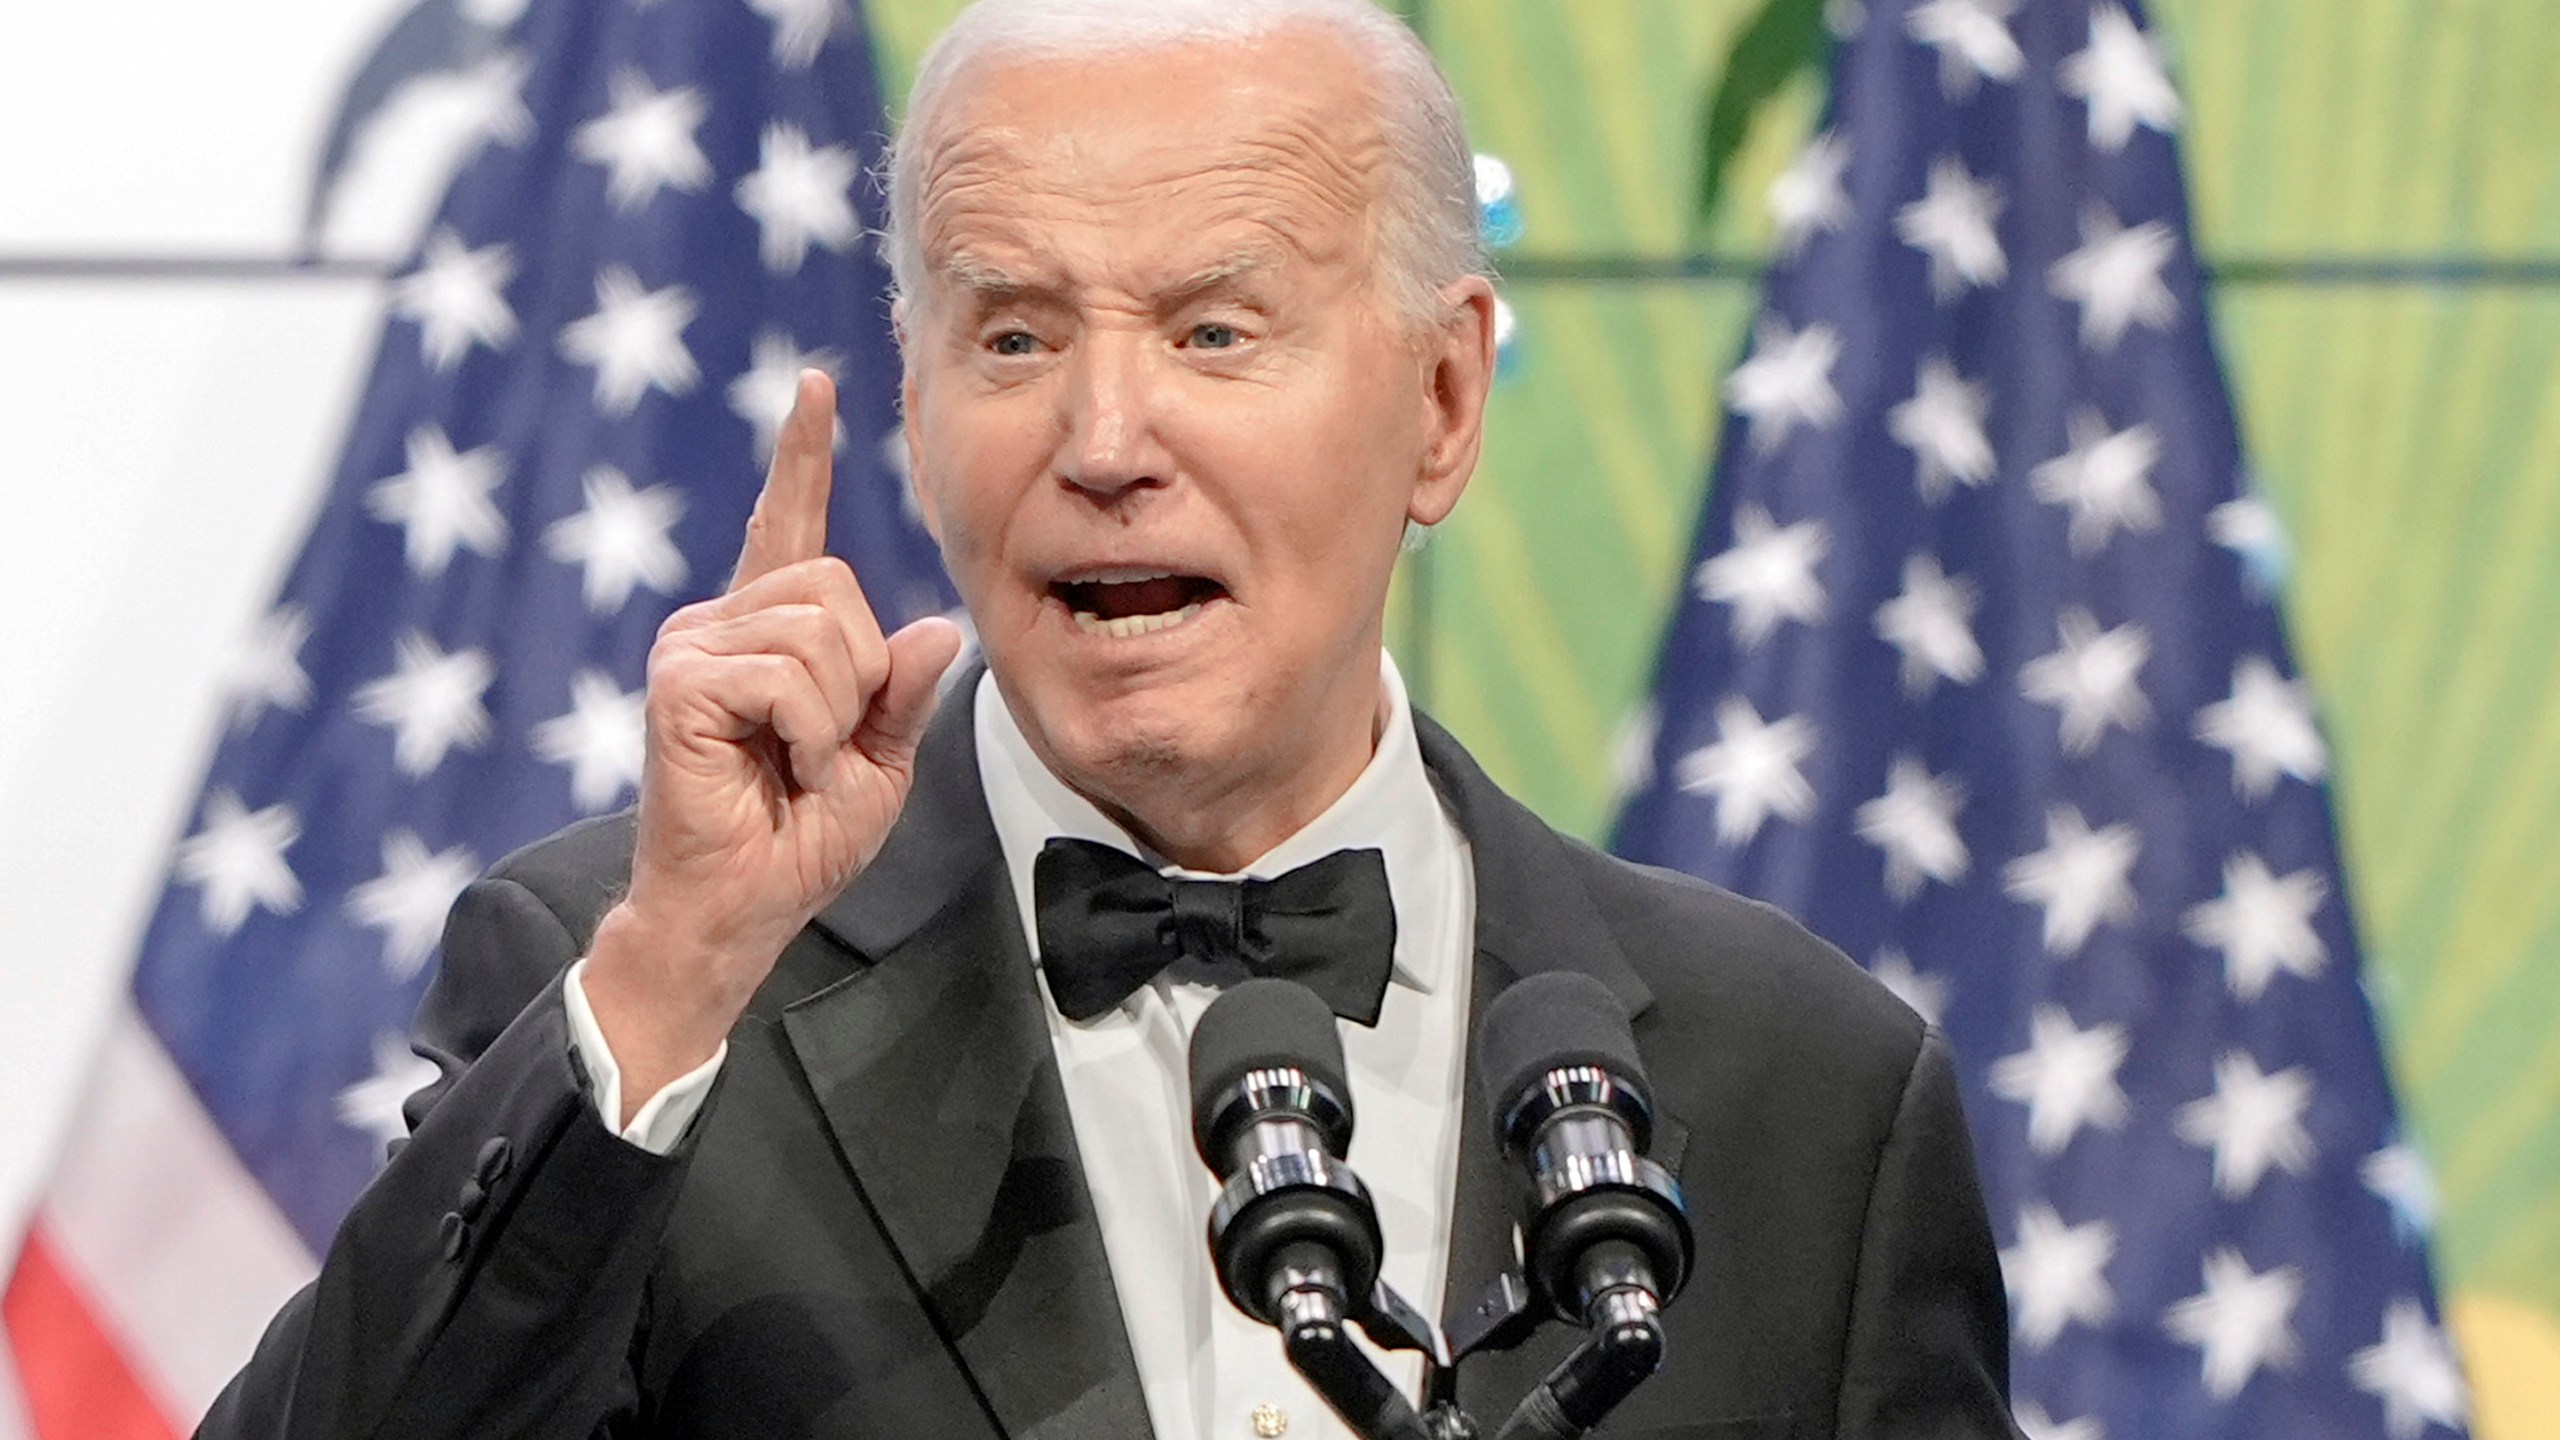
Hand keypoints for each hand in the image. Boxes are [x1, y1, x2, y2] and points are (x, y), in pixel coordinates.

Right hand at [582, 371, 962, 1115]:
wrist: (739, 907)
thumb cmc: (799, 840)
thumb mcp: (879, 764)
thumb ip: (904, 695)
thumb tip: (935, 628)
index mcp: (768, 633)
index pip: (789, 524)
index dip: (804, 456)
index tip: (818, 385)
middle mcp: (721, 622)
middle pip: (835, 588)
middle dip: (860, 678)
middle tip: (819, 748)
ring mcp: (693, 645)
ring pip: (820, 633)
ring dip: (833, 716)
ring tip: (791, 762)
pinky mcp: (679, 680)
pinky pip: (788, 677)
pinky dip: (805, 732)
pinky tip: (772, 766)